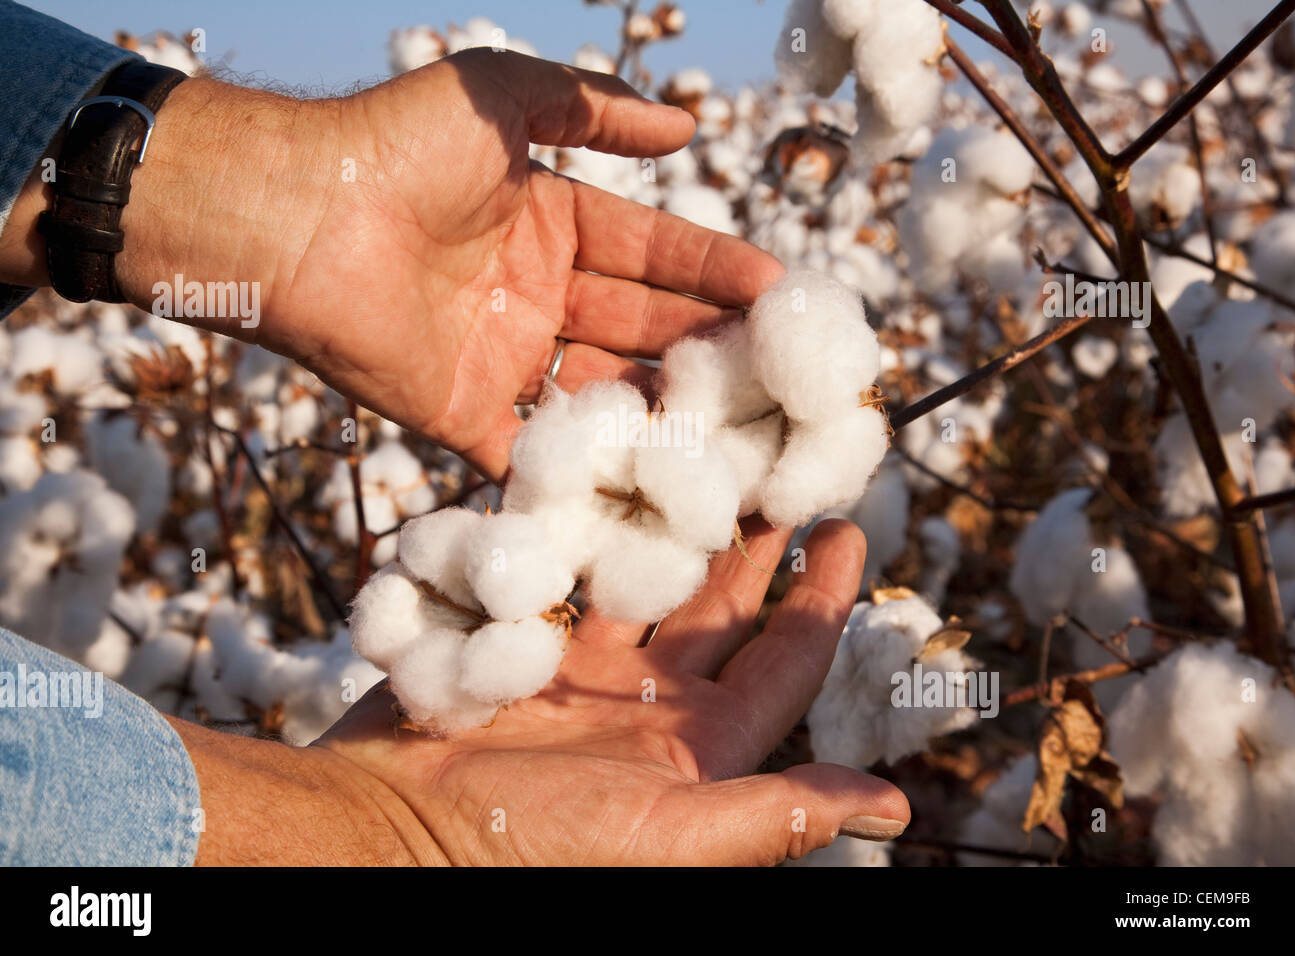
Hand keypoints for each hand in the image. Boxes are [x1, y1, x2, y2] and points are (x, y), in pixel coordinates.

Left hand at [32, 49, 781, 478]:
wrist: (298, 216)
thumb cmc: (398, 144)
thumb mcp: (508, 97)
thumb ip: (598, 110)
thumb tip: (689, 123)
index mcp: (550, 223)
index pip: (653, 252)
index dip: (716, 272)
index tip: (783, 294)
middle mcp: (535, 296)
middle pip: (642, 326)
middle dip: (709, 346)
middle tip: (783, 375)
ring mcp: (503, 360)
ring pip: (605, 392)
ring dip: (667, 410)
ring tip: (743, 433)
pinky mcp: (464, 418)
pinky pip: (536, 454)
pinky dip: (587, 472)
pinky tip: (658, 485)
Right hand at [173, 520, 908, 864]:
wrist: (390, 839)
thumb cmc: (536, 853)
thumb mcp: (670, 838)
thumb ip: (776, 815)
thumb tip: (898, 811)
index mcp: (700, 747)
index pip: (784, 659)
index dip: (821, 596)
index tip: (846, 524)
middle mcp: (649, 705)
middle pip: (716, 605)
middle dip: (747, 537)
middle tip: (773, 459)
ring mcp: (582, 673)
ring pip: (641, 576)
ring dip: (667, 518)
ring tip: (693, 447)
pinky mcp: (520, 647)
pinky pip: (565, 575)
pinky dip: (584, 528)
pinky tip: (602, 471)